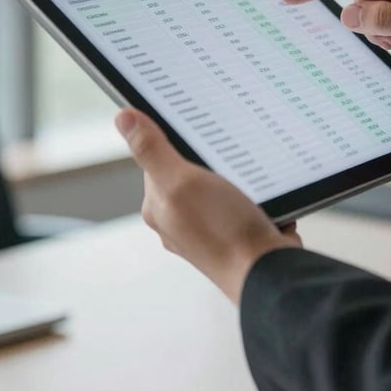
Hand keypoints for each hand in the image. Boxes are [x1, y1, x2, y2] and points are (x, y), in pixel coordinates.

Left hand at [115, 109, 301, 303]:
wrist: (267, 272)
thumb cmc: (224, 234)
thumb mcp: (182, 182)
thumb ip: (153, 150)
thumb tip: (123, 118)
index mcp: (159, 205)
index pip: (158, 156)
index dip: (175, 138)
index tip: (192, 123)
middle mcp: (180, 218)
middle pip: (191, 168)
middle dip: (211, 155)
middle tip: (227, 150)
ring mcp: (209, 225)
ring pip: (220, 181)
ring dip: (236, 172)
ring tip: (247, 173)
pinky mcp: (236, 229)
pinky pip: (244, 197)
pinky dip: (254, 191)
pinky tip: (260, 192)